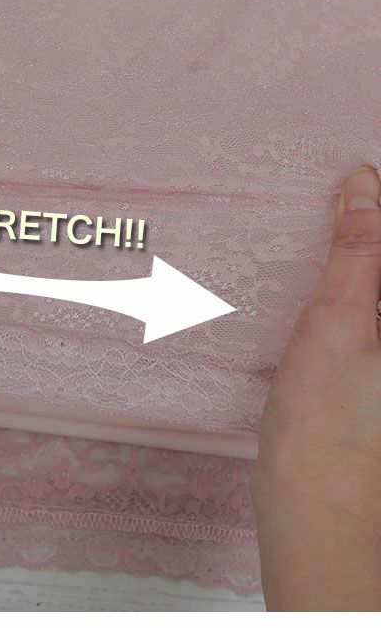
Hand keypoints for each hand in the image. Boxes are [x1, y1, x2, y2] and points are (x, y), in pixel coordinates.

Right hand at [252, 166, 380, 609]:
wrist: (319, 519)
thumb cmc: (329, 437)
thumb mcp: (338, 330)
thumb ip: (361, 256)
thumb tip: (366, 185)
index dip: (375, 201)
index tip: (352, 176)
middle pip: (376, 257)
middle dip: (362, 222)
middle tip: (331, 194)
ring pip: (371, 283)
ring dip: (355, 249)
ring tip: (323, 224)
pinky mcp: (376, 369)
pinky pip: (365, 306)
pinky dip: (347, 279)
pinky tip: (319, 275)